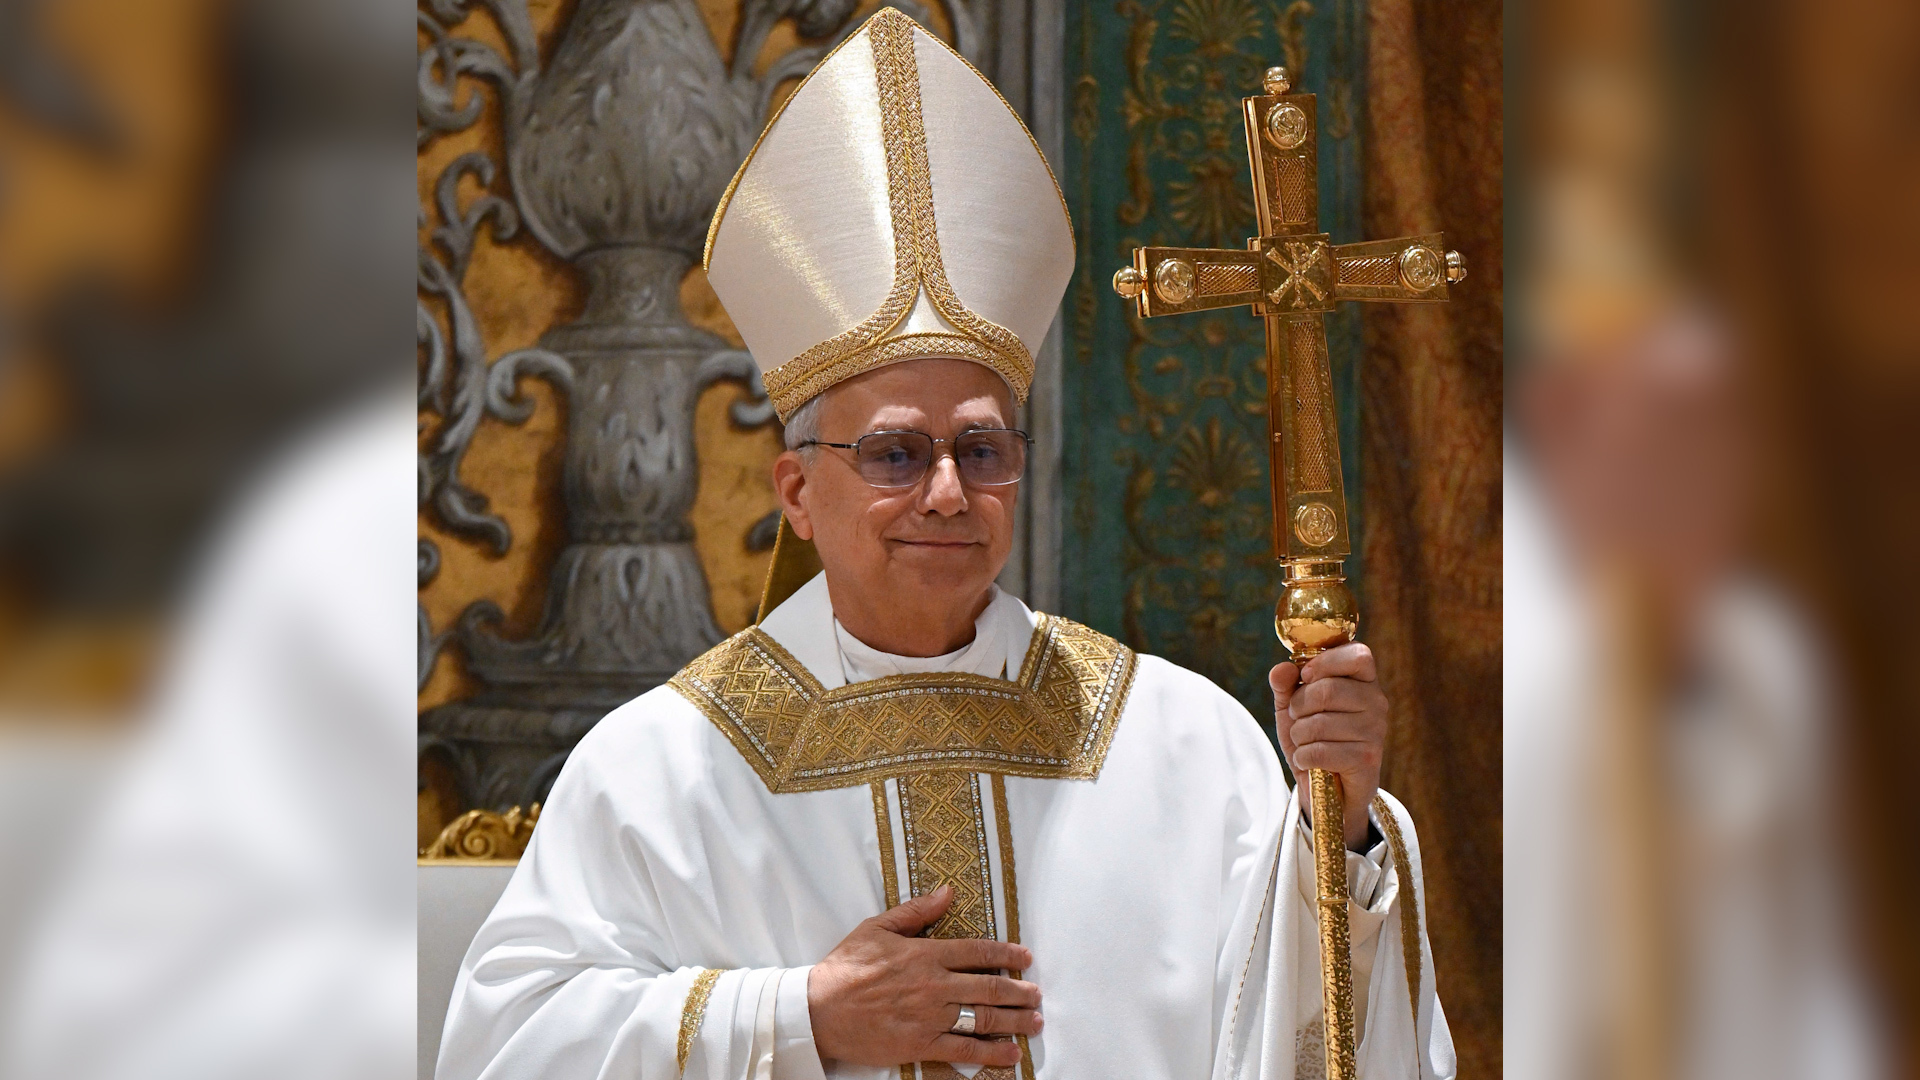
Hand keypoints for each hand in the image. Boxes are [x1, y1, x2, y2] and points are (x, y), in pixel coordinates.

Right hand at [807, 885, 1040, 1066]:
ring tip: (1035, 1021)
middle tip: (1038, 995)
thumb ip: (916, 912)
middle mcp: (934, 985)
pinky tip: (1010, 1054)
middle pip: (990, 987)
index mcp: (925, 954)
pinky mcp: (921, 1045)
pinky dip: (991, 1054)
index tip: (1026, 957)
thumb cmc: (845, 967)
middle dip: (1020, 992)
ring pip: (983, 1018)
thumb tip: (947, 892)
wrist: (819, 1010)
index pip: (977, 951)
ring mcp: (929, 1017)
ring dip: (1015, 1021)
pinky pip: (963, 1050)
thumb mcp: (877, 928)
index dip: (1007, 953)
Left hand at [1270, 643, 1387, 850]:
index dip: (1325, 662)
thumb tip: (1282, 669)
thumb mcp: (1293, 706)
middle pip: (1328, 689)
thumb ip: (1285, 684)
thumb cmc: (1313, 737)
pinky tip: (1308, 760)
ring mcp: (1376, 731)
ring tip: (1304, 742)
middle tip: (1297, 718)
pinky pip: (1321, 750)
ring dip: (1299, 735)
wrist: (1328, 788)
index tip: (1305, 676)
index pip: (1358, 654)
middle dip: (1299, 706)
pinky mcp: (1368, 759)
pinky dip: (1303, 757)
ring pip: (1320, 723)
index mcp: (1364, 680)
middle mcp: (1377, 702)